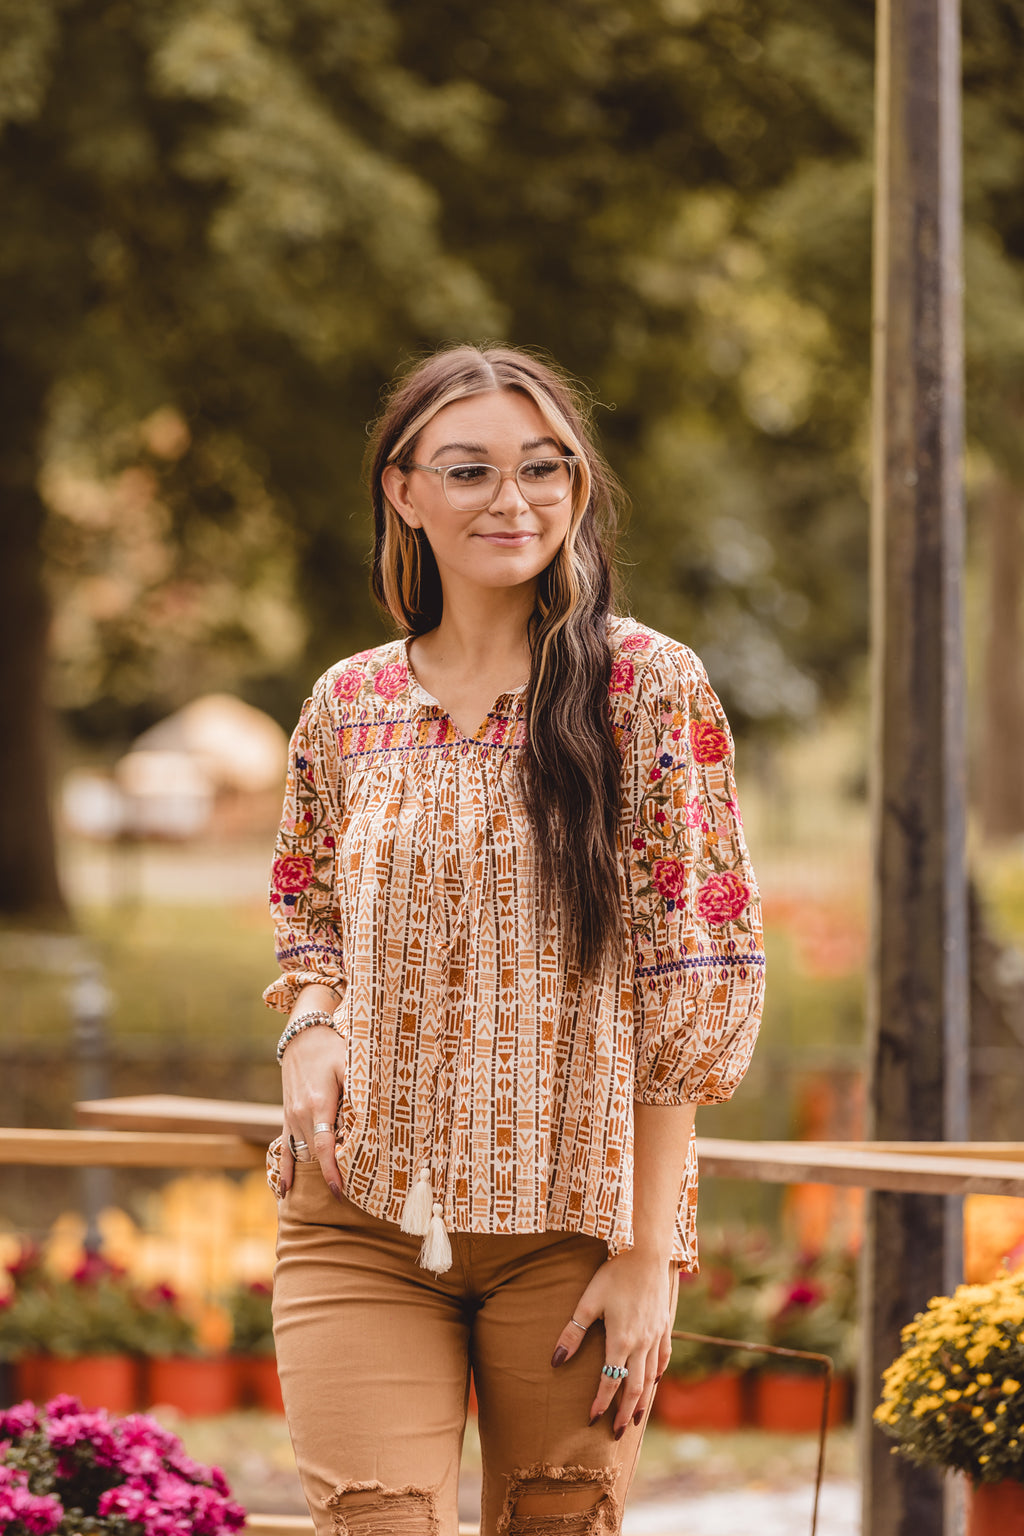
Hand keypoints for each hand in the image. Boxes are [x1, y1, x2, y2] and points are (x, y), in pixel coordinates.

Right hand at [279, 1024, 345, 1198]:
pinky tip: (285, 1191)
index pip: (324, 1145)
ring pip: (302, 1153)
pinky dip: (285, 1170)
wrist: (302, 1038)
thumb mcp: (349, 1064)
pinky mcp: (287, 1117)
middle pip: (315, 1154)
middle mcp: (301, 1114)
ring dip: (313, 1174)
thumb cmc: (331, 1050)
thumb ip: (358, 1089)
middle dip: (329, 1175)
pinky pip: (284, 1148)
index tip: (339, 1191)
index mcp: (319, 1103)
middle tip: (350, 1200)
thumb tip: (372, 1115)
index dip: (331, 1170)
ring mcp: (291, 1117)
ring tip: (328, 1200)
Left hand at [551, 1250, 675, 1435]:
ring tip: (635, 1418)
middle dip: (624, 1411)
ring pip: (651, 1376)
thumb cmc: (614, 1274)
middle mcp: (642, 1343)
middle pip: (634, 1386)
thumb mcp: (589, 1300)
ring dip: (642, 1400)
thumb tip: (555, 1361)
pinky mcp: (665, 1326)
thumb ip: (573, 1332)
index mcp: (621, 1339)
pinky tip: (654, 1381)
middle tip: (616, 1432)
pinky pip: (664, 1357)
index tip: (592, 1418)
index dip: (601, 1401)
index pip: (610, 1380)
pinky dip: (658, 1374)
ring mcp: (656, 1335)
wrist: (646, 1252)